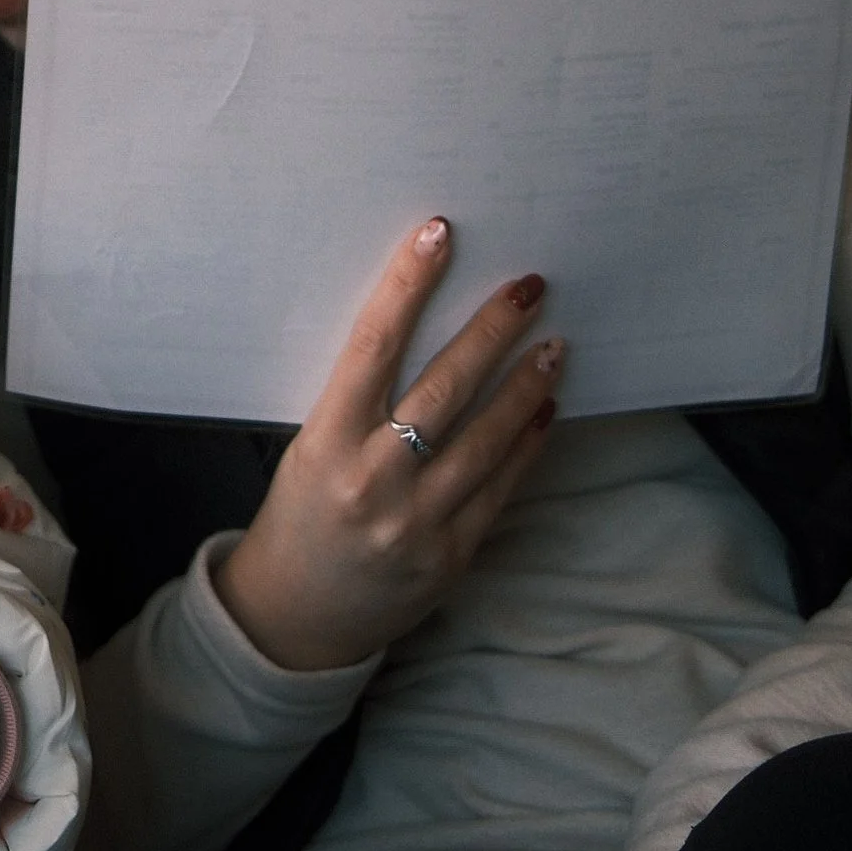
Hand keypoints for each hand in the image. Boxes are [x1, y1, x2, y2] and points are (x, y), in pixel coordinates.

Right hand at [214, 219, 564, 673]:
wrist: (298, 615)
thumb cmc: (301, 516)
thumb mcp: (310, 449)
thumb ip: (359, 403)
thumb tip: (424, 329)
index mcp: (325, 443)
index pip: (372, 347)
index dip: (406, 286)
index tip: (436, 235)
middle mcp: (372, 480)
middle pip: (444, 389)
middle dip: (490, 331)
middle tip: (527, 286)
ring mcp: (416, 522)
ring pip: (485, 438)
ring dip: (524, 385)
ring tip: (554, 344)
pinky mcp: (451, 555)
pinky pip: (499, 487)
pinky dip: (526, 444)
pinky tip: (545, 409)